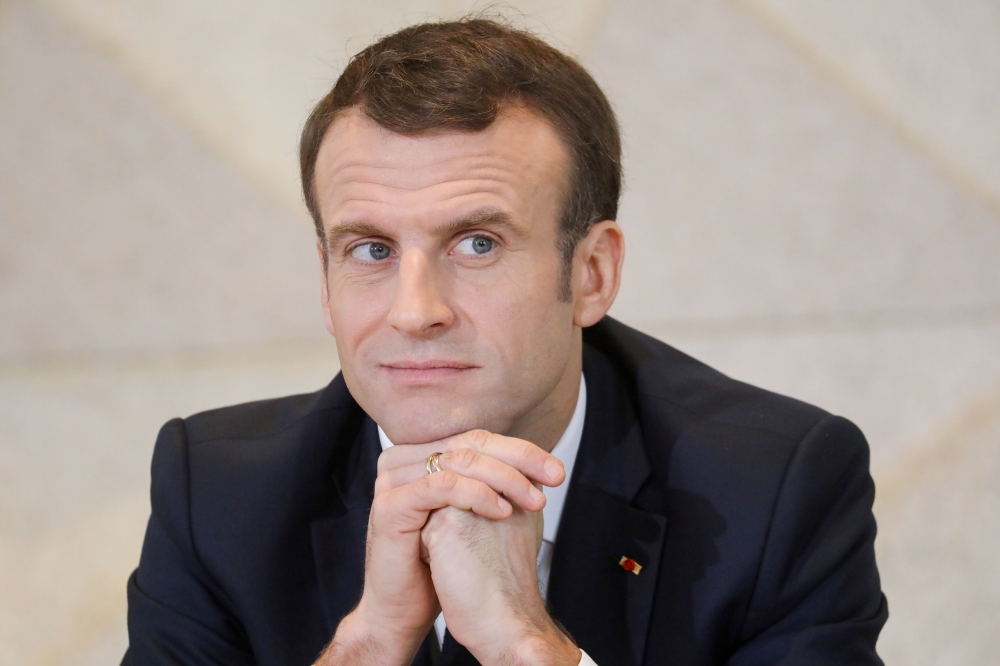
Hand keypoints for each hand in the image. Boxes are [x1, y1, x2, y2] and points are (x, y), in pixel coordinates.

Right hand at [319, 430, 564, 664]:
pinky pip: (442, 486)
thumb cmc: (441, 565)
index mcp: (421, 456)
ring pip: (459, 461)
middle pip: (470, 443)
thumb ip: (494, 484)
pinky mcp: (390, 505)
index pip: (477, 439)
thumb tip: (540, 464)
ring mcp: (392, 480)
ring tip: (533, 501)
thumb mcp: (472, 516)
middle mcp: (403, 460)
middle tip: (555, 477)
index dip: (521, 451)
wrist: (405, 609)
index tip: (557, 471)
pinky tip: (501, 512)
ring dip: (505, 478)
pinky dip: (477, 495)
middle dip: (520, 459)